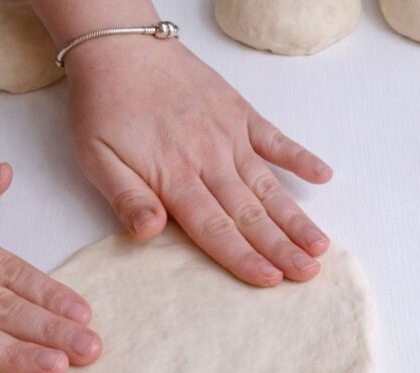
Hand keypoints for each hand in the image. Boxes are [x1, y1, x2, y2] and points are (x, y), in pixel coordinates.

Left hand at [65, 40, 332, 286]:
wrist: (118, 46)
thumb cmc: (103, 107)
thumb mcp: (96, 158)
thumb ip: (126, 197)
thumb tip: (149, 233)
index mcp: (173, 177)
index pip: (214, 228)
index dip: (243, 257)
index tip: (271, 279)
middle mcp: (209, 159)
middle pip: (249, 213)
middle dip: (281, 247)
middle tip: (310, 273)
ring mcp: (229, 135)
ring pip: (267, 185)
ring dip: (295, 217)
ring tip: (319, 244)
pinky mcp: (239, 113)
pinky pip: (275, 138)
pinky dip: (299, 157)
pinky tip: (323, 176)